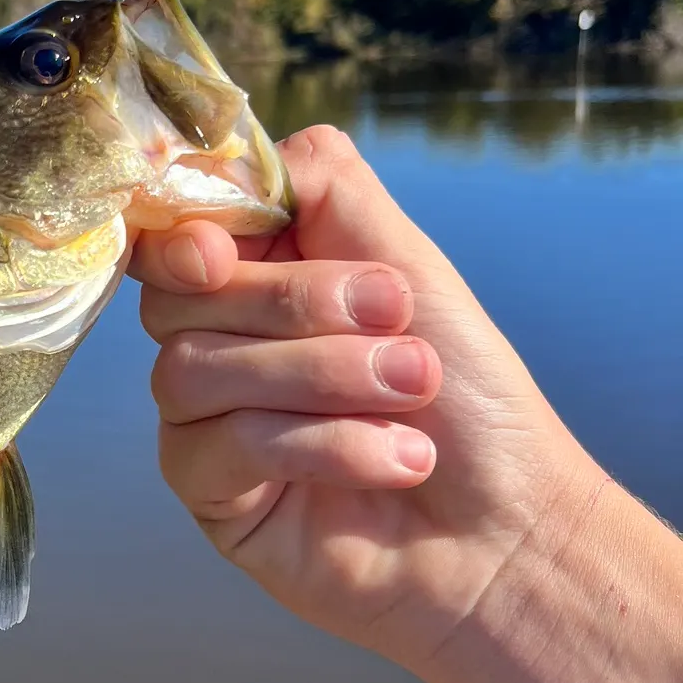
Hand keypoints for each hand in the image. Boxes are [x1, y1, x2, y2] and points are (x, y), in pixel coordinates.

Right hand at [132, 125, 604, 673]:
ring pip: (194, 369)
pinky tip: (394, 459)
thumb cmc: (469, 396)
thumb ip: (320, 189)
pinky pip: (224, 448)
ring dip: (322, 375)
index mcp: (254, 280)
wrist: (511, 530)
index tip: (222, 253)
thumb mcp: (405, 264)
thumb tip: (228, 152)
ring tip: (411, 397)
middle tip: (397, 322)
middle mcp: (216, 344)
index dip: (182, 236)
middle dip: (294, 306)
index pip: (171, 236)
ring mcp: (204, 422)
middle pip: (177, 299)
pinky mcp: (210, 495)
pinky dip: (322, 445)